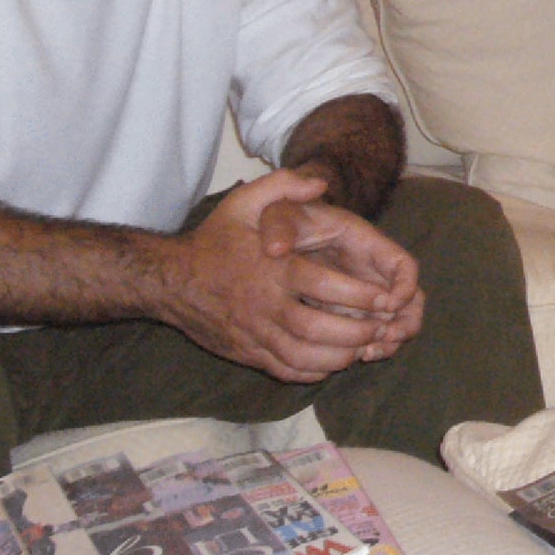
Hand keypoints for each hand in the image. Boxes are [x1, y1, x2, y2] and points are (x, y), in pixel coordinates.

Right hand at [166, 169, 424, 382]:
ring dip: (338, 357)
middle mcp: (265, 305)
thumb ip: (282, 185)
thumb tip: (320, 183)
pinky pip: (285, 370)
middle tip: (380, 329)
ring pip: (303, 356)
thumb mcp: (243, 202)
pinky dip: (312, 372)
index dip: (359, 295)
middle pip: (317, 329)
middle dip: (355, 333)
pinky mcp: (247, 353)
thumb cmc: (214, 240)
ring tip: (362, 349)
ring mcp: (255, 334)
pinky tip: (330, 362)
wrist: (170, 280)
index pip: (323, 287)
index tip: (385, 298)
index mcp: (273, 270)